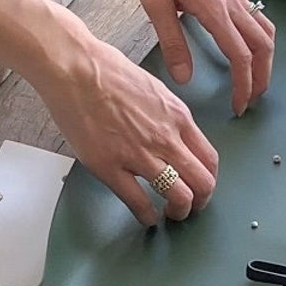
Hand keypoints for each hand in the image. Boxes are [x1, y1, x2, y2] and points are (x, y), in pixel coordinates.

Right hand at [39, 32, 217, 225]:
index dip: (210, 179)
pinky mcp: (110, 167)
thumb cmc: (107, 72)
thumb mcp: (155, 90)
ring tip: (171, 215)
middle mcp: (165, 138)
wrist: (75, 69)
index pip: (209, 158)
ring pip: (178, 196)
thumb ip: (169, 117)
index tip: (203, 186)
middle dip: (201, 201)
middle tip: (193, 207)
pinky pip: (138, 202)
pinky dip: (147, 216)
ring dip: (179, 212)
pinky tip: (146, 217)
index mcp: (178, 117)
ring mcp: (139, 155)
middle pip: (202, 182)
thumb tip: (175, 136)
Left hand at [121, 0, 274, 115]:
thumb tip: (185, 78)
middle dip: (261, 77)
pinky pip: (256, 18)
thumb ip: (172, 41)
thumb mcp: (154, 3)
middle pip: (263, 45)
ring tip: (253, 79)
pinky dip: (259, 40)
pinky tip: (246, 49)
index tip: (237, 106)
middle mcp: (231, 1)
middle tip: (249, 100)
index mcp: (213, 8)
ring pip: (265, 31)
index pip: (241, 55)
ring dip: (265, 59)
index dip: (243, 84)